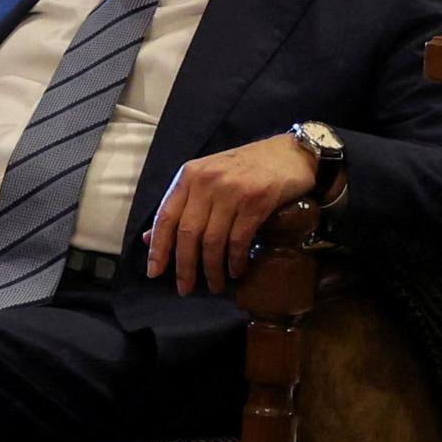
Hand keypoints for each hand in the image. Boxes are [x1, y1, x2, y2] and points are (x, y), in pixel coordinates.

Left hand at [143, 133, 319, 295]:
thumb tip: (149, 238)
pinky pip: (239, 238)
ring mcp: (232, 191)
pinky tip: (235, 271)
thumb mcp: (207, 178)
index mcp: (188, 176)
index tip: (154, 272)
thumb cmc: (246, 167)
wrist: (292, 153)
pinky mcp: (257, 201)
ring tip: (214, 285)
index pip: (165, 217)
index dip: (158, 248)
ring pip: (213, 240)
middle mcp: (207, 182)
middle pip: (188, 233)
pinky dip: (234, 259)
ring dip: (211, 268)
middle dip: (184, 266)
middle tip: (185, 289)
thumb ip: (181, 205)